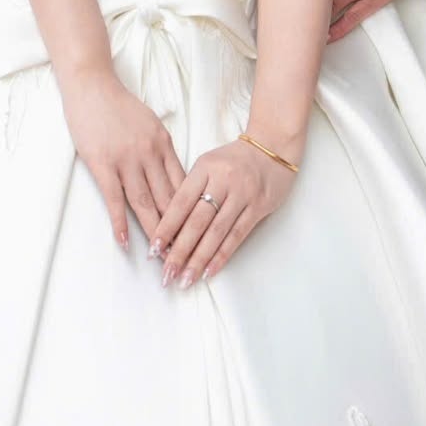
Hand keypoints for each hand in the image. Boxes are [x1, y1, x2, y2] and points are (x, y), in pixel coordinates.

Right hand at [58, 65, 185, 250]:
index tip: (198, 233)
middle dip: (178, 229)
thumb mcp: (151, 123)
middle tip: (184, 254)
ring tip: (160, 256)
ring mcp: (126, 159)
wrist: (92, 85)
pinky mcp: (102, 163)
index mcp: (164, 143)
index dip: (191, 212)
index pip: (183, 185)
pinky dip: (120, 222)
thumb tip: (172, 178)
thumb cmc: (120, 105)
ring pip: (144, 202)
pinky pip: (114, 199)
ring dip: (154, 232)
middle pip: (168, 198)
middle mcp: (150, 153)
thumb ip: (161, 149)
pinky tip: (125, 241)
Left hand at [150, 137, 295, 287]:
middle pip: (197, 221)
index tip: (153, 250)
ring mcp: (243, 194)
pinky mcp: (258, 207)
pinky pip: (237, 235)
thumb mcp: (208, 164)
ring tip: (184, 280)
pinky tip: (208, 271)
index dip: (166, 228)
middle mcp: (223, 180)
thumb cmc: (234, 159)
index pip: (181, 202)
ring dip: (199, 259)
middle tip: (166, 274)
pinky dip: (221, 256)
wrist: (273, 146)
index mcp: (205, 167)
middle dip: (179, 251)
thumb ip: (190, 189)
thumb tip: (169, 226)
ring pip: (216, 232)